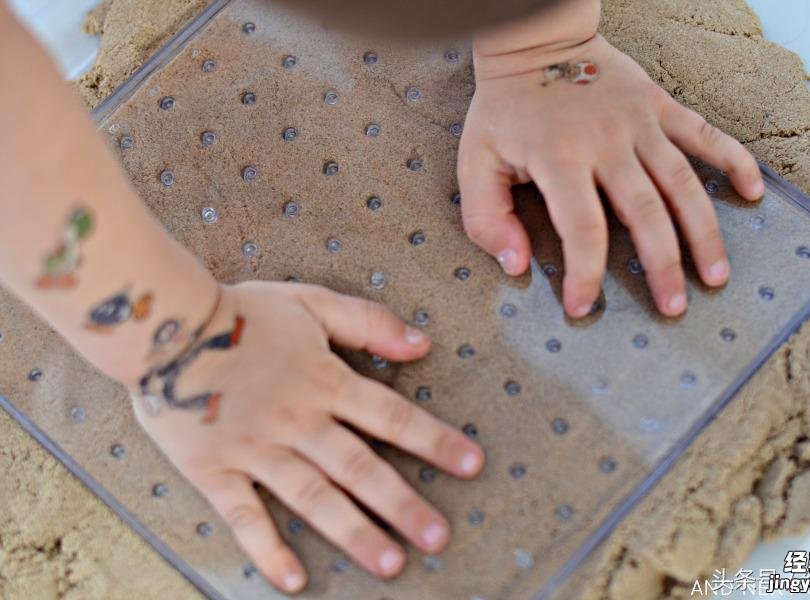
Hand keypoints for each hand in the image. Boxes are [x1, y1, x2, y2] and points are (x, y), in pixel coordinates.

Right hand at [132, 281, 483, 592]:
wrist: (164, 323)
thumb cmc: (242, 311)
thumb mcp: (311, 302)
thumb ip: (367, 322)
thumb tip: (422, 343)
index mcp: (324, 381)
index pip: (390, 417)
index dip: (434, 440)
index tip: (471, 464)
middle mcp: (297, 421)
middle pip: (359, 467)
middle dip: (402, 504)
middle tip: (438, 537)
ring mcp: (256, 449)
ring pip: (313, 497)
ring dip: (353, 532)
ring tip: (390, 564)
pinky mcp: (215, 470)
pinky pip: (244, 515)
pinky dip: (266, 549)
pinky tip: (292, 581)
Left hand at [459, 32, 763, 317]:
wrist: (534, 43)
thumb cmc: (504, 109)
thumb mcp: (475, 161)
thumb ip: (486, 218)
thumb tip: (516, 265)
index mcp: (560, 159)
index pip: (582, 230)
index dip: (586, 275)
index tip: (583, 307)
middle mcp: (607, 142)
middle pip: (646, 213)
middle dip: (663, 266)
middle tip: (674, 308)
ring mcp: (639, 122)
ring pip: (683, 183)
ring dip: (704, 232)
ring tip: (715, 276)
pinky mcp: (659, 105)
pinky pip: (705, 134)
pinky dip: (734, 160)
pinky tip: (753, 192)